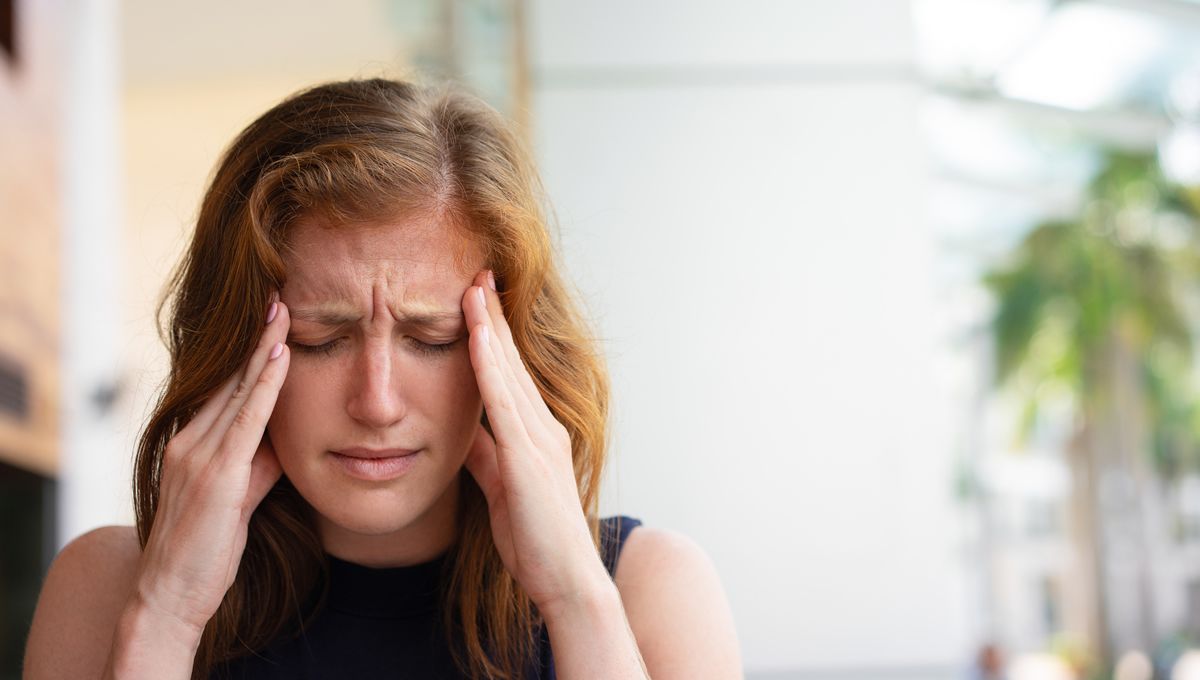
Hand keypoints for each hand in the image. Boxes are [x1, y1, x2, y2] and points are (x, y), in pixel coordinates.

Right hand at [133, 298, 290, 638]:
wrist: (171, 595)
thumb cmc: (207, 550)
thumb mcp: (239, 497)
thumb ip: (258, 464)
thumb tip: (284, 440)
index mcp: (191, 444)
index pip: (226, 389)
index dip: (250, 354)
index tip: (271, 319)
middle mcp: (189, 441)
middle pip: (230, 379)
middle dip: (256, 338)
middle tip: (278, 296)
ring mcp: (199, 456)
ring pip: (237, 391)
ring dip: (264, 349)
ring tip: (282, 312)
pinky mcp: (216, 475)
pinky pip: (247, 420)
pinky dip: (265, 386)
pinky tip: (280, 358)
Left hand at [461, 271, 610, 615]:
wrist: (565, 578)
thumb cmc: (535, 539)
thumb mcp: (501, 488)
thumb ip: (485, 455)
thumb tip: (464, 429)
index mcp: (537, 434)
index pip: (509, 374)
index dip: (493, 336)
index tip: (476, 300)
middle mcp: (543, 427)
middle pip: (511, 361)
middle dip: (493, 316)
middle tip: (477, 273)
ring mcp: (539, 439)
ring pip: (508, 371)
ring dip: (489, 327)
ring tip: (473, 288)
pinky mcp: (528, 457)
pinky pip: (503, 401)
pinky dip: (488, 365)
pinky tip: (475, 336)